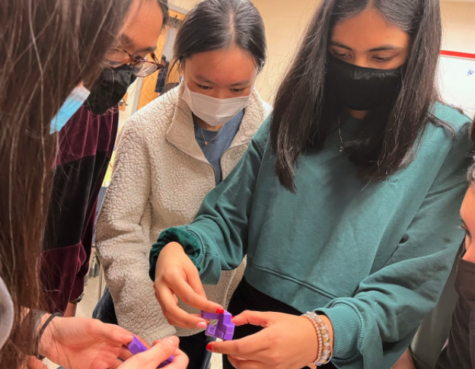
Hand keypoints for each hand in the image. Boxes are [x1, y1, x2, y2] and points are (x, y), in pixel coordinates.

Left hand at [39, 316, 136, 368]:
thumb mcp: (93, 326)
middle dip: (141, 364)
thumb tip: (129, 337)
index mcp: (114, 336)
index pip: (134, 343)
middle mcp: (111, 350)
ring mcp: (103, 361)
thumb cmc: (72, 327)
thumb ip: (111, 332)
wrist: (49, 339)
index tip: (156, 355)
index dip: (145, 349)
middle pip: (131, 359)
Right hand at [118, 336, 187, 368]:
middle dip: (157, 356)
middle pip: (171, 366)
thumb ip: (161, 350)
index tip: (157, 344)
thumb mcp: (142, 362)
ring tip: (135, 363)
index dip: (170, 348)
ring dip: (149, 364)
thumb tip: (174, 340)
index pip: (182, 358)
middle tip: (144, 354)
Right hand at [154, 242, 221, 328]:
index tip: (218, 310)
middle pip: (172, 311)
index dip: (204, 305)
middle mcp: (161, 287)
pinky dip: (180, 321)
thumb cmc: (180, 261)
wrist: (165, 256)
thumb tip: (206, 307)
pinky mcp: (159, 300)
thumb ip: (198, 289)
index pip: (188, 296)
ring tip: (201, 322)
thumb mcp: (192, 271)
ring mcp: (157, 295)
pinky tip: (191, 320)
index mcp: (170, 276)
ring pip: (169, 316)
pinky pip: (168, 314)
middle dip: (189, 321)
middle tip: (205, 323)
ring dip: (185, 323)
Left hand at [208, 311, 332, 368]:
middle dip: (228, 355)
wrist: (314, 339)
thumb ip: (250, 316)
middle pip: (240, 362)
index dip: (222, 348)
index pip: (239, 348)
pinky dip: (248, 368)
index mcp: (268, 339)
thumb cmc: (293, 325)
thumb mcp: (271, 316)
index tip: (212, 345)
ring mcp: (275, 368)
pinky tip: (248, 360)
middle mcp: (270, 357)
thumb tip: (233, 319)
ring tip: (236, 354)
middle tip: (225, 347)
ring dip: (237, 363)